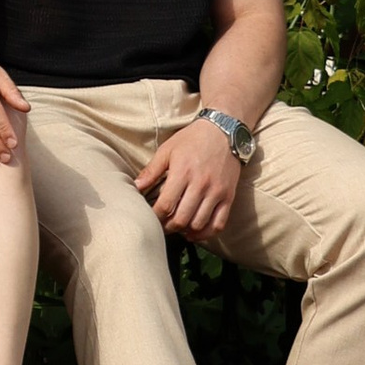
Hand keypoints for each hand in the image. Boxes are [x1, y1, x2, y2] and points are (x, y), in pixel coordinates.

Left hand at [133, 118, 244, 240]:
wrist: (223, 131)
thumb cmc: (192, 139)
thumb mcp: (167, 150)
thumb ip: (151, 170)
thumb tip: (136, 187)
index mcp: (182, 172)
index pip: (166, 205)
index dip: (156, 216)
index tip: (150, 218)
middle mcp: (200, 185)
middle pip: (182, 218)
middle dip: (169, 227)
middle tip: (162, 226)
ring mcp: (216, 192)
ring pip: (199, 224)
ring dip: (186, 231)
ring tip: (177, 228)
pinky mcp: (228, 197)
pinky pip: (219, 223)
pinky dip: (207, 233)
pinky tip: (196, 232)